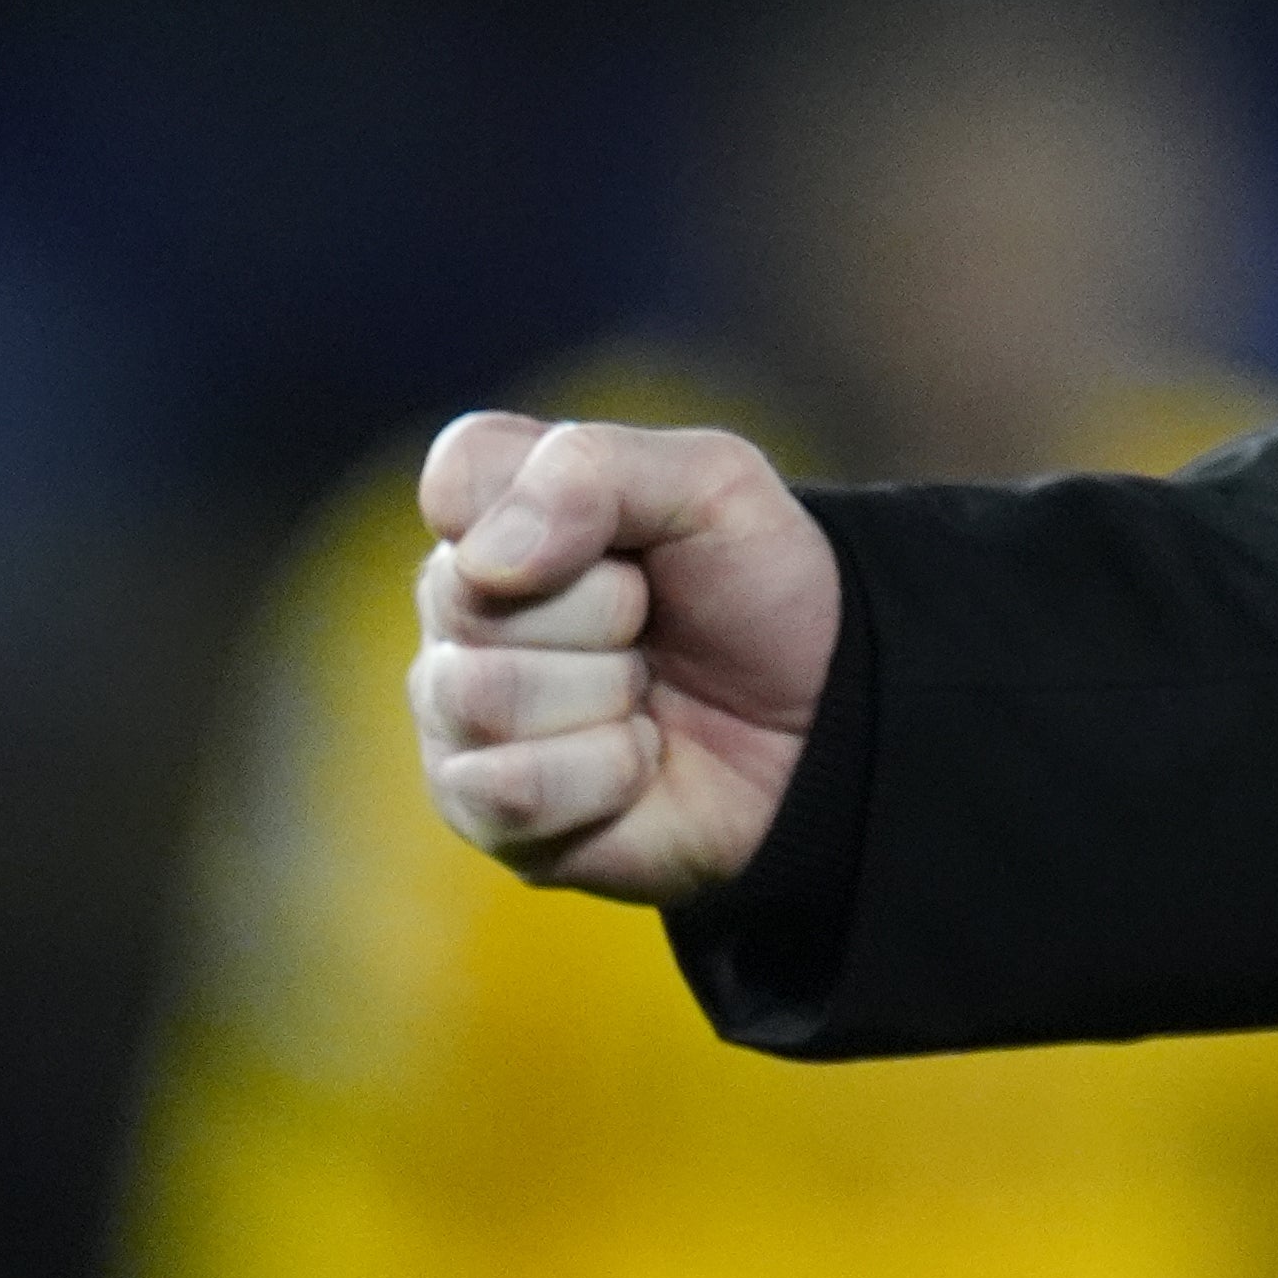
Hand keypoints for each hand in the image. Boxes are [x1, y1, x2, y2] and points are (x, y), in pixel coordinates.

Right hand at [408, 413, 838, 906]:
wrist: (821, 715)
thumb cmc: (757, 588)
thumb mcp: (714, 485)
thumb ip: (596, 469)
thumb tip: (487, 560)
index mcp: (499, 511)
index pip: (461, 472)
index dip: (562, 502)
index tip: (634, 536)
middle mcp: (456, 609)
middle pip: (469, 597)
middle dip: (607, 608)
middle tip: (651, 620)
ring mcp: (456, 713)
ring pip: (485, 695)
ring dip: (610, 692)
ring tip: (644, 690)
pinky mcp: (479, 808)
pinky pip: (512, 788)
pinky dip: (610, 771)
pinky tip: (635, 759)